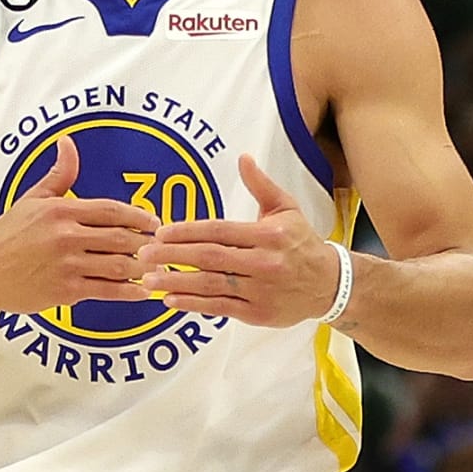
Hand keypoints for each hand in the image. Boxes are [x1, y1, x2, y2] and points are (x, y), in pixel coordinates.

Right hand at [0, 131, 155, 314]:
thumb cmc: (5, 238)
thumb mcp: (31, 200)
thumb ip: (58, 175)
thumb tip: (68, 143)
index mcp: (61, 210)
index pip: (113, 210)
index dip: (140, 217)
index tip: (155, 223)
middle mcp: (67, 236)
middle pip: (122, 238)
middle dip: (147, 244)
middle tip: (162, 248)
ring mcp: (68, 265)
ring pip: (119, 265)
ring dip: (143, 268)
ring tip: (156, 269)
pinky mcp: (66, 291)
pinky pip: (107, 291)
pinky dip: (130, 292)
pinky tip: (143, 292)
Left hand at [139, 156, 342, 326]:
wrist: (329, 283)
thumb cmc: (301, 242)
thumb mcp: (286, 208)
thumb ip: (261, 185)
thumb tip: (243, 158)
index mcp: (268, 234)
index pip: (219, 231)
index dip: (187, 232)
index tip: (161, 233)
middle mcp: (263, 262)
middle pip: (210, 257)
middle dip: (173, 256)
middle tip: (143, 255)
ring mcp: (260, 290)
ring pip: (211, 285)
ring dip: (177, 282)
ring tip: (149, 280)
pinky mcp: (257, 313)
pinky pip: (220, 308)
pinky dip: (193, 305)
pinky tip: (171, 300)